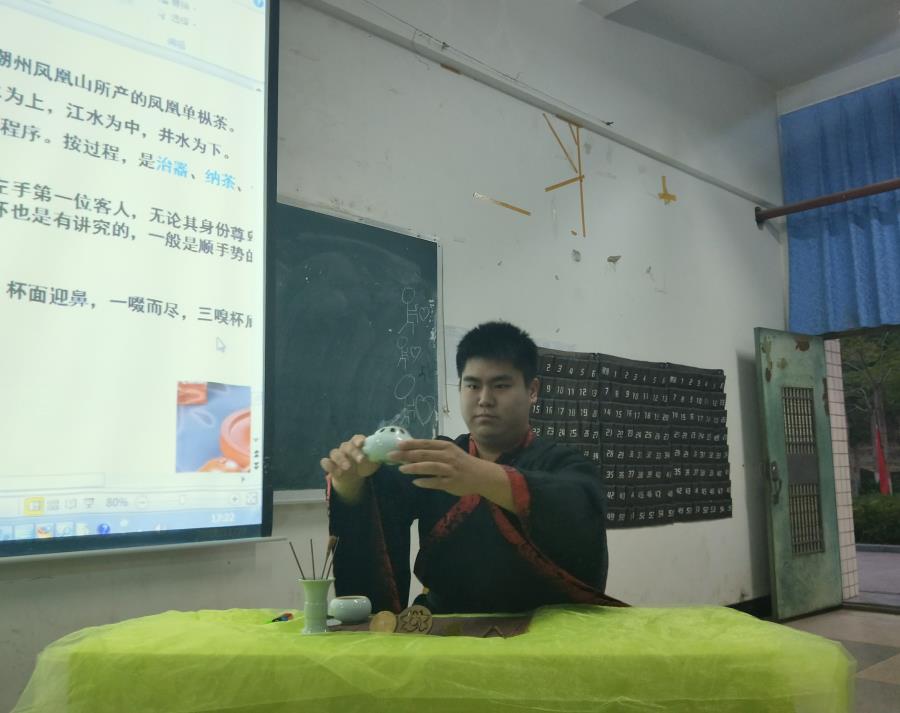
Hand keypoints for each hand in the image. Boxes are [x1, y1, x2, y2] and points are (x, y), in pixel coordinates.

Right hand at [320, 435, 377, 501]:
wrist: (354, 476)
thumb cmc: (365, 465)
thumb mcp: (374, 462)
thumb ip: (380, 456)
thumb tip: (391, 454)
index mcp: (356, 444)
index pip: (356, 438)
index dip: (359, 440)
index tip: (362, 444)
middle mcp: (345, 448)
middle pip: (346, 446)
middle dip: (353, 452)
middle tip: (360, 460)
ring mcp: (336, 456)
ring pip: (334, 453)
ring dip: (340, 459)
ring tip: (347, 468)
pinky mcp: (330, 464)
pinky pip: (325, 462)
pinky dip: (329, 466)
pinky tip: (337, 472)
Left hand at [389, 439, 510, 505]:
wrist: (481, 475)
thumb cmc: (462, 462)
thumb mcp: (449, 451)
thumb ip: (433, 451)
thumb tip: (411, 449)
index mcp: (446, 447)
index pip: (425, 443)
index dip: (411, 444)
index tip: (397, 445)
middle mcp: (447, 456)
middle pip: (424, 454)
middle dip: (406, 455)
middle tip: (391, 456)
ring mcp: (450, 470)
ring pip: (429, 467)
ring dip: (414, 468)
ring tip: (401, 469)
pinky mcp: (451, 483)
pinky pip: (436, 482)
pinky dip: (425, 482)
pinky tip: (415, 482)